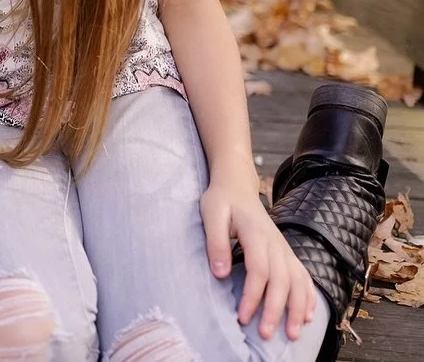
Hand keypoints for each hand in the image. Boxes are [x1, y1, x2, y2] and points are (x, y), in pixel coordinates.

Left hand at [201, 173, 318, 340]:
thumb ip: (215, 243)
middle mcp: (275, 242)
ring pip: (298, 282)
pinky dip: (308, 297)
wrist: (236, 185)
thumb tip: (221, 274)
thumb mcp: (210, 214)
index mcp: (256, 233)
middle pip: (281, 281)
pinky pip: (304, 276)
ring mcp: (284, 248)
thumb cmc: (220, 200)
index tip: (243, 317)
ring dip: (297, 309)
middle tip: (265, 334)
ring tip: (293, 334)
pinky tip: (309, 316)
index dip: (253, 296)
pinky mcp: (286, 252)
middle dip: (275, 310)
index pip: (259, 270)